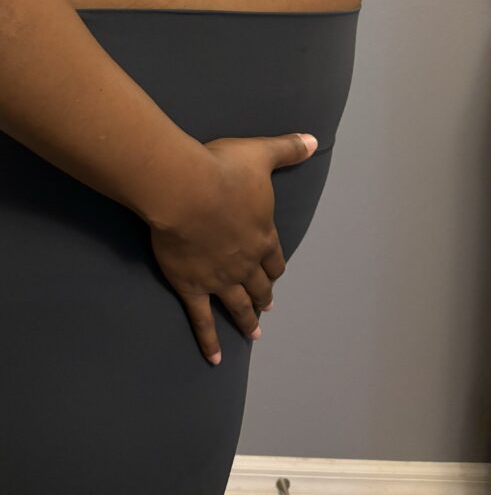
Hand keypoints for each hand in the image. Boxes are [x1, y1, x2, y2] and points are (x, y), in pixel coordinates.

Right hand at [148, 132, 317, 364]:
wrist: (185, 190)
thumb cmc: (222, 170)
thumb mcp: (261, 154)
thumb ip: (287, 149)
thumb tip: (314, 140)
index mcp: (262, 233)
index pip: (274, 257)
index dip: (275, 266)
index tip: (275, 275)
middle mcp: (246, 262)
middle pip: (259, 283)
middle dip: (264, 295)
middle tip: (267, 307)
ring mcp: (220, 278)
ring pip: (237, 304)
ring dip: (247, 319)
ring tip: (253, 333)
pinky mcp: (192, 287)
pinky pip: (202, 320)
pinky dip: (209, 340)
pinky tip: (215, 359)